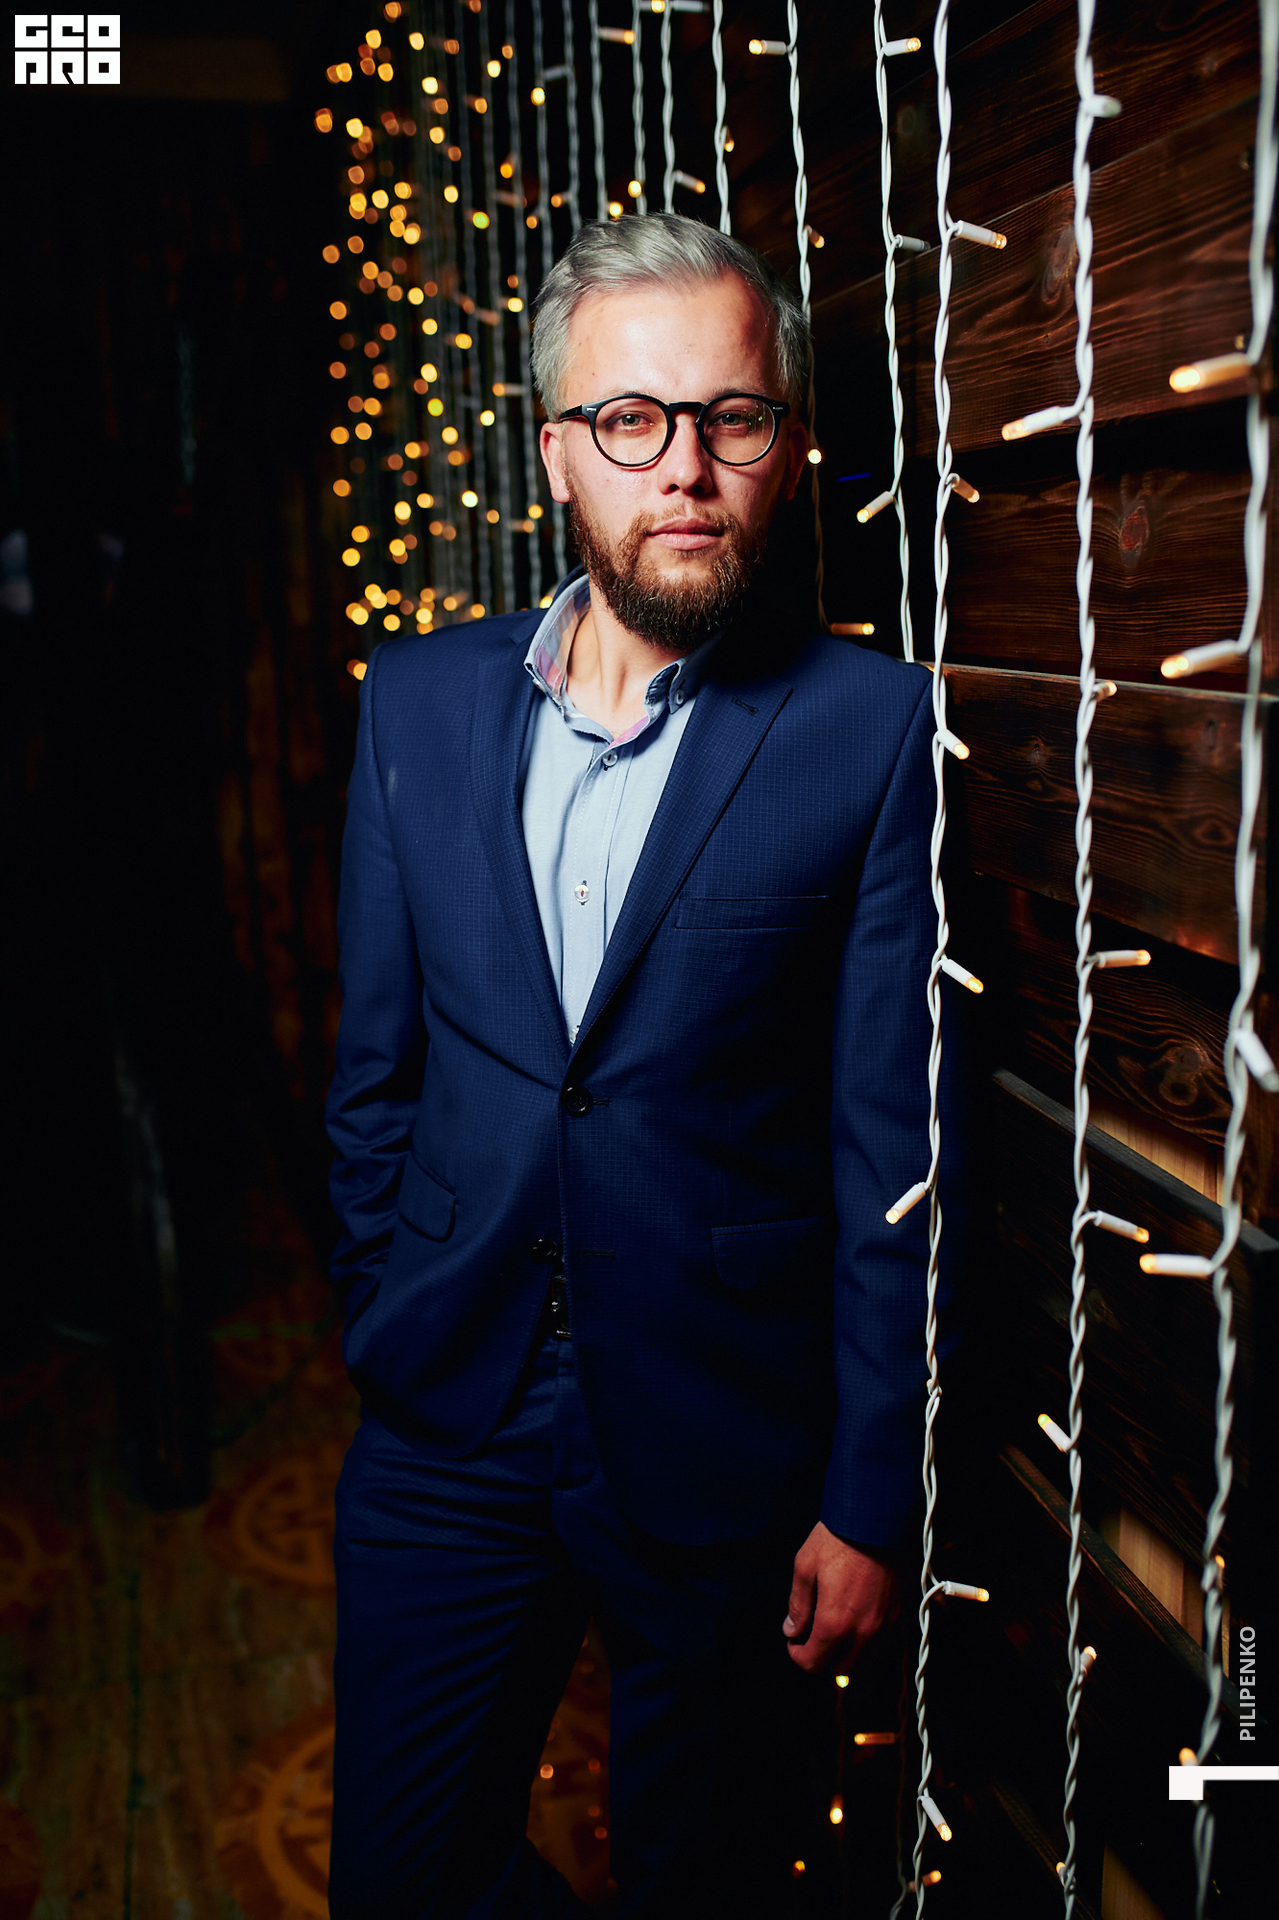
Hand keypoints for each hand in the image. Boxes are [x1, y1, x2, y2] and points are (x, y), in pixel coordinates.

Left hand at [782, 1522, 897, 1673]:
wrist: (877, 1517)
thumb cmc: (839, 1538)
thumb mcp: (805, 1567)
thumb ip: (798, 1605)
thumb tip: (792, 1629)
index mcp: (835, 1623)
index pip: (814, 1663)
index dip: (798, 1656)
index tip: (793, 1641)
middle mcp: (863, 1631)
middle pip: (839, 1670)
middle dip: (821, 1659)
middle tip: (810, 1638)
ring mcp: (884, 1625)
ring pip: (863, 1660)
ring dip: (844, 1653)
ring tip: (831, 1629)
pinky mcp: (898, 1613)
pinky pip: (880, 1643)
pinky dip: (864, 1642)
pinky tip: (853, 1620)